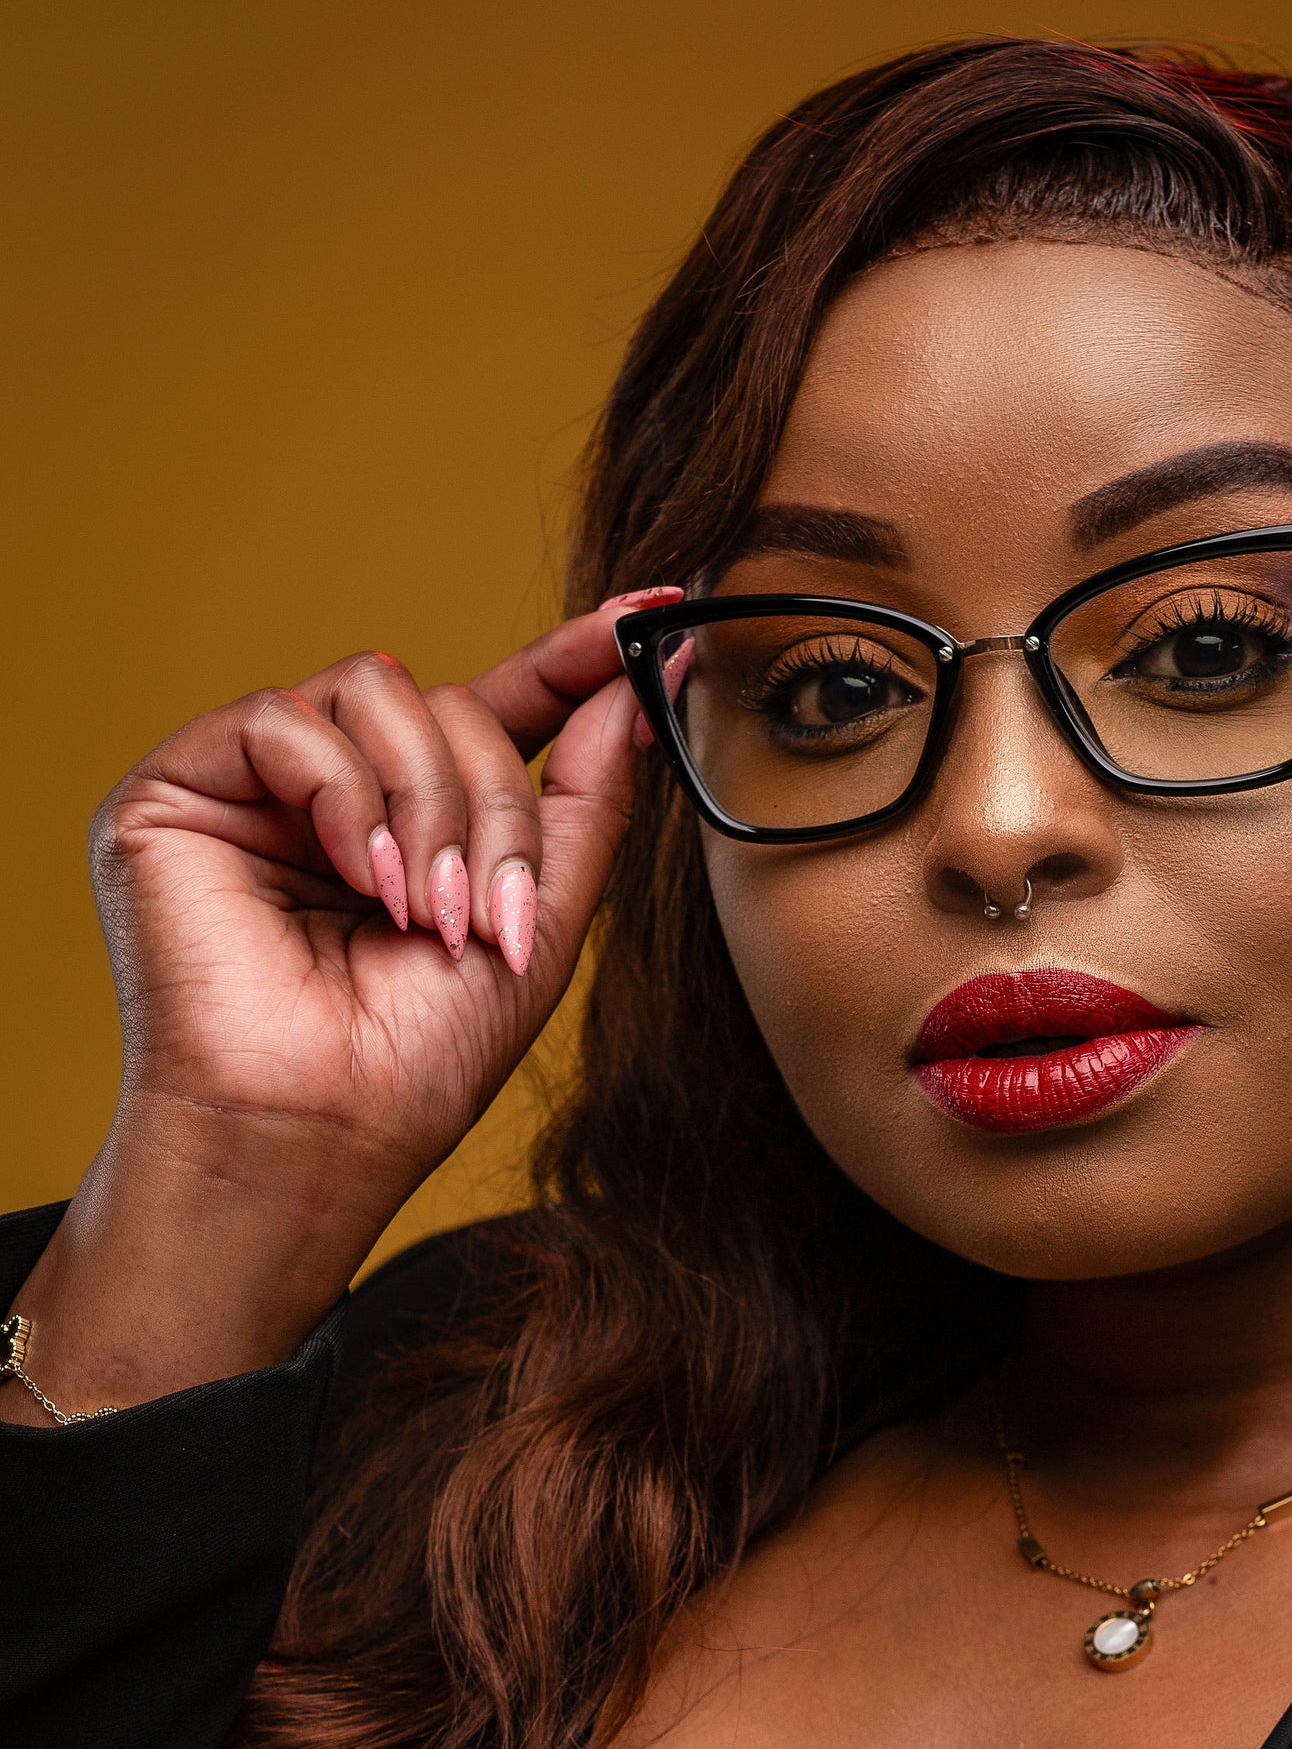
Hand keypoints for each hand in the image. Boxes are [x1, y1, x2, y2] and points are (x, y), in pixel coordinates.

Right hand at [6, 595, 675, 1418]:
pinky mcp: (179, 789)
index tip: (656, 616)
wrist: (323, 1132)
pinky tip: (358, 878)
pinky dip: (344, 797)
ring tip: (420, 910)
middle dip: (493, 805)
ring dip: (427, 807)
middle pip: (447, 703)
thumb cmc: (418, 1058)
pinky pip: (287, 720)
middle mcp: (332, 788)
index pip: (495, 705)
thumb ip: (585, 796)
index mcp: (412, 816)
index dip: (572, 657)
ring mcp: (254, 786)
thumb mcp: (540, 918)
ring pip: (376, 693)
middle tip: (487, 910)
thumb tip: (630, 683)